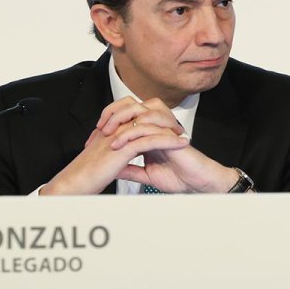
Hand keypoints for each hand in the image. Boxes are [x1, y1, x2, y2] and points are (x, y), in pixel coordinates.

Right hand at [40, 119, 189, 195]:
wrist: (73, 185)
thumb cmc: (85, 177)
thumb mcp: (105, 164)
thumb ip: (116, 160)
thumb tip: (125, 165)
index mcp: (111, 132)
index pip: (135, 118)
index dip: (153, 123)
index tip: (168, 130)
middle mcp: (115, 130)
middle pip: (144, 115)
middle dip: (163, 121)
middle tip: (178, 130)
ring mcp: (119, 137)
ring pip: (149, 126)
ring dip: (170, 129)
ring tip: (184, 136)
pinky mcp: (123, 148)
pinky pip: (150, 140)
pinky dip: (168, 140)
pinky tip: (180, 144)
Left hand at [96, 97, 240, 193]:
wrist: (197, 184)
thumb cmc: (178, 177)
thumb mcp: (146, 174)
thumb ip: (130, 169)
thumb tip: (112, 169)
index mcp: (149, 131)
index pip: (126, 116)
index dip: (108, 122)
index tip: (92, 139)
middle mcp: (156, 126)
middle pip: (132, 104)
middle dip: (112, 113)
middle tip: (99, 129)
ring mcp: (164, 129)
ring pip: (141, 112)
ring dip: (121, 121)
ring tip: (107, 135)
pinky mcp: (170, 136)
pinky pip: (149, 129)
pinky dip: (132, 135)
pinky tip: (120, 145)